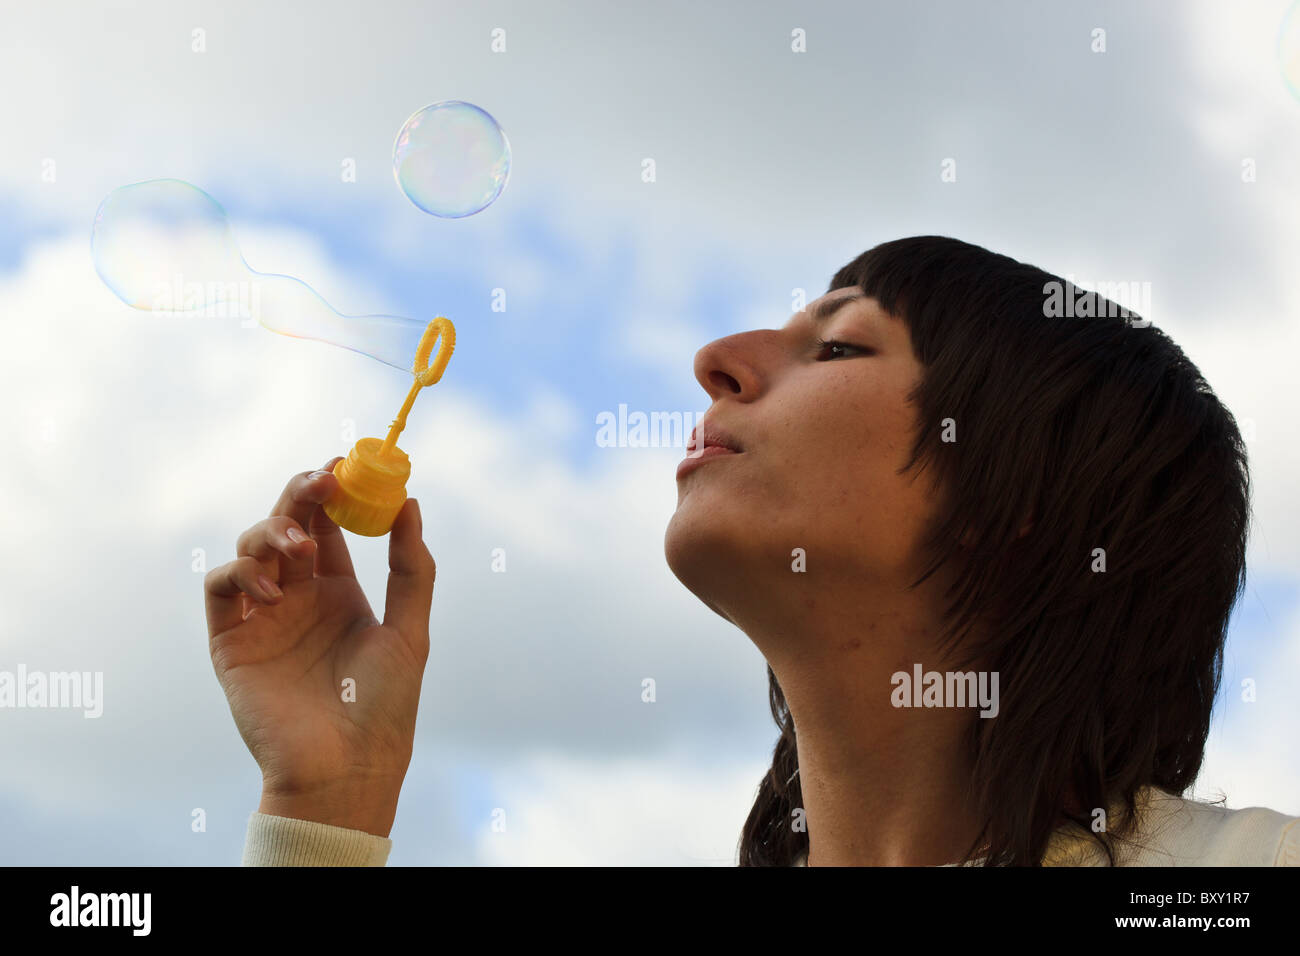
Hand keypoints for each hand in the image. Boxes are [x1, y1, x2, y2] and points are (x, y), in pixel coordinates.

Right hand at [204, 459, 434, 836]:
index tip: (346, 465)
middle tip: (322, 481)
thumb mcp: (410, 630)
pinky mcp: (230, 641)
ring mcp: (262, 617)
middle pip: (286, 525)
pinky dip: (241, 572)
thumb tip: (411, 503)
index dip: (332, 493)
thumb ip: (412, 568)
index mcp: (337, 592)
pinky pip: (221, 587)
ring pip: (250, 546)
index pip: (326, 526)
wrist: (346, 766)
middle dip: (300, 494)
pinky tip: (272, 587)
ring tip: (301, 550)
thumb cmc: (384, 705)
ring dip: (273, 532)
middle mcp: (297, 598)